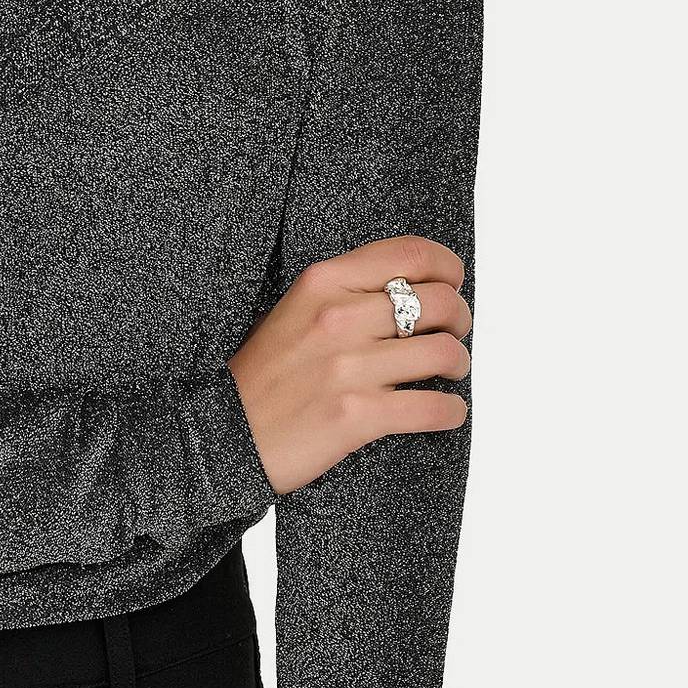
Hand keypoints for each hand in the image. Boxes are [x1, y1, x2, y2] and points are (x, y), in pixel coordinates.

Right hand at [226, 236, 472, 496]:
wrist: (227, 432)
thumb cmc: (266, 371)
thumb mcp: (297, 308)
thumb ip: (349, 290)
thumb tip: (415, 283)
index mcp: (323, 282)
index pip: (411, 254)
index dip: (448, 266)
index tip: (453, 281)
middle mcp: (338, 317)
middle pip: (439, 301)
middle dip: (460, 318)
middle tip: (453, 332)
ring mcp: (348, 368)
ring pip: (445, 353)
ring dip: (457, 363)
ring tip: (447, 370)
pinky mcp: (358, 416)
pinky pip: (434, 407)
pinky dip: (451, 410)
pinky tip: (445, 409)